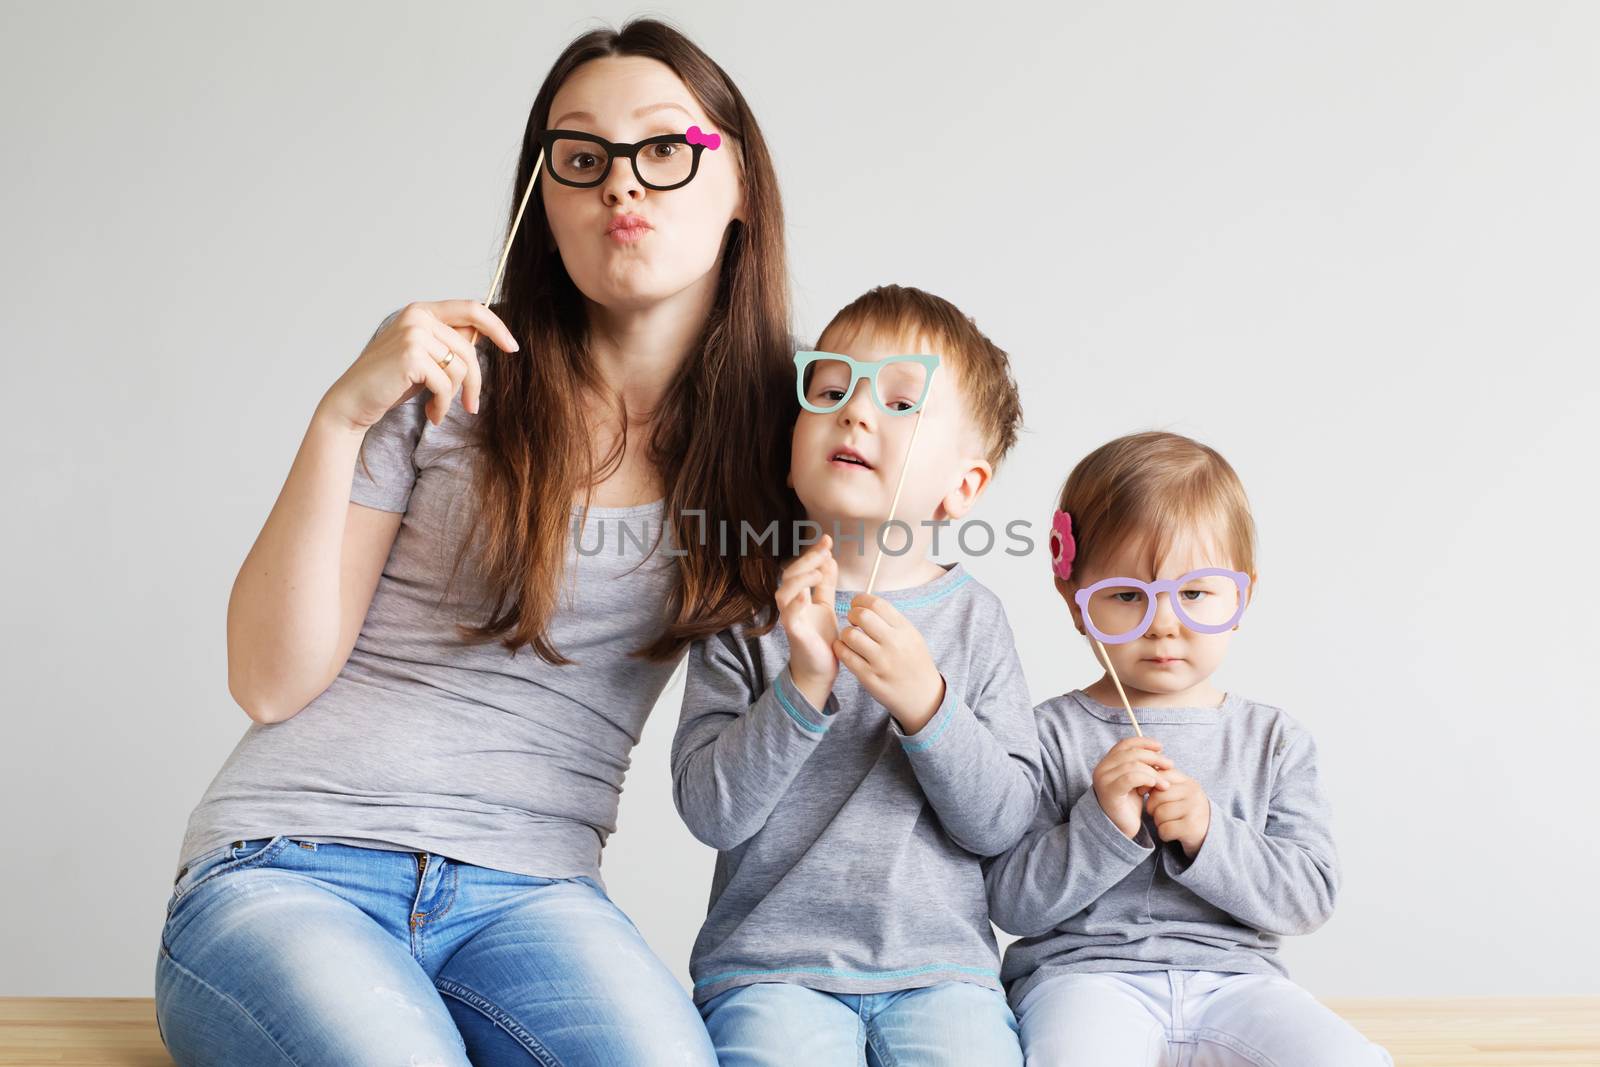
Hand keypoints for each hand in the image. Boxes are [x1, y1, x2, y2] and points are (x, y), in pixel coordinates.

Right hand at [320, 301, 519, 431]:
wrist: (353, 402)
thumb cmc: (390, 382)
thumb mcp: (425, 357)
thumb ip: (449, 342)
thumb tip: (486, 334)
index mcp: (421, 311)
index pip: (471, 309)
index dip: (497, 326)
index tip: (512, 347)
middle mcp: (417, 316)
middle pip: (469, 349)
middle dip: (475, 383)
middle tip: (472, 406)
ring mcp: (413, 333)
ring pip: (460, 369)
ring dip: (453, 397)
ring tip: (437, 410)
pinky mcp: (411, 355)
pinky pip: (446, 384)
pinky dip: (441, 405)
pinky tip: (430, 414)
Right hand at [776, 535, 839, 706]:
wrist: (820, 671)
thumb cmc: (821, 640)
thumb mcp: (826, 606)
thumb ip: (825, 585)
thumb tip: (830, 559)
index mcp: (799, 597)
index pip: (801, 569)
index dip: (812, 554)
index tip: (827, 539)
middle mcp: (791, 606)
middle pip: (789, 576)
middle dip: (807, 560)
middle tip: (824, 549)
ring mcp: (790, 619)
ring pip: (783, 593)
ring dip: (800, 580)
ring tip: (817, 573)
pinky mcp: (794, 634)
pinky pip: (789, 617)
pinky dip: (795, 604)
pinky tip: (805, 596)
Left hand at [833, 594, 944, 732]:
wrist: (923, 697)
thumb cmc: (914, 663)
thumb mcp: (912, 637)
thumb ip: (891, 621)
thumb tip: (865, 603)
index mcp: (905, 630)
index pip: (877, 604)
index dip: (861, 600)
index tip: (857, 604)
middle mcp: (894, 644)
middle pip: (862, 616)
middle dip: (852, 614)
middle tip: (852, 620)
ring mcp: (881, 662)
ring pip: (850, 635)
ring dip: (845, 633)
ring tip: (850, 637)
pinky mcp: (869, 678)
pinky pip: (845, 656)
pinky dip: (840, 648)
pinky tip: (845, 649)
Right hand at [1092, 737, 1172, 839]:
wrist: (1122, 828)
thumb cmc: (1130, 804)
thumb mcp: (1137, 780)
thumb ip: (1142, 765)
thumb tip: (1158, 751)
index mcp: (1107, 763)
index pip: (1125, 744)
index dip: (1144, 742)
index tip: (1161, 747)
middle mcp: (1102, 769)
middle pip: (1131, 753)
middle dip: (1154, 758)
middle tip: (1169, 766)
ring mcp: (1103, 780)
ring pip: (1132, 765)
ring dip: (1153, 772)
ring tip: (1164, 783)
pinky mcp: (1109, 792)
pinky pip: (1130, 778)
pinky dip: (1146, 779)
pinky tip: (1155, 786)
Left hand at [1145, 766, 1209, 858]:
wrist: (1208, 832)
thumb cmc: (1185, 809)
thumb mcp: (1179, 791)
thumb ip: (1163, 781)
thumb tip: (1140, 777)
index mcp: (1189, 782)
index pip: (1162, 776)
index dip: (1148, 784)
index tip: (1143, 792)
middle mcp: (1193, 793)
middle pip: (1157, 797)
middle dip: (1152, 807)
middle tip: (1157, 813)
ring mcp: (1194, 810)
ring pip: (1160, 814)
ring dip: (1158, 822)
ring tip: (1167, 822)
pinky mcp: (1192, 828)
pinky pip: (1165, 830)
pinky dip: (1164, 834)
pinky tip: (1171, 833)